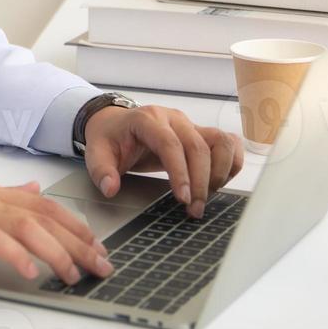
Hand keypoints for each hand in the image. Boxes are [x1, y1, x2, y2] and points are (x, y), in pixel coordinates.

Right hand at [0, 181, 114, 287]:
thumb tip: (32, 188)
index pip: (41, 203)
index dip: (74, 225)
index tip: (97, 246)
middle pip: (42, 215)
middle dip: (78, 241)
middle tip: (100, 265)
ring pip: (26, 226)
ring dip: (57, 252)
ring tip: (74, 274)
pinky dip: (18, 256)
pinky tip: (33, 273)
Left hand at [82, 104, 243, 217]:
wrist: (116, 123)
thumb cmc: (110, 138)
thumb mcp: (96, 153)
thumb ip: (101, 171)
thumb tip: (111, 188)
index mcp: (146, 120)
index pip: (170, 143)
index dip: (180, 172)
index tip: (183, 198)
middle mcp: (173, 118)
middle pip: (197, 146)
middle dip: (200, 181)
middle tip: (194, 209)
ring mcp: (190, 124)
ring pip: (220, 142)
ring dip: (220, 172)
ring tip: (207, 196)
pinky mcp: (200, 132)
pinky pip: (227, 143)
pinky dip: (231, 162)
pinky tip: (220, 182)